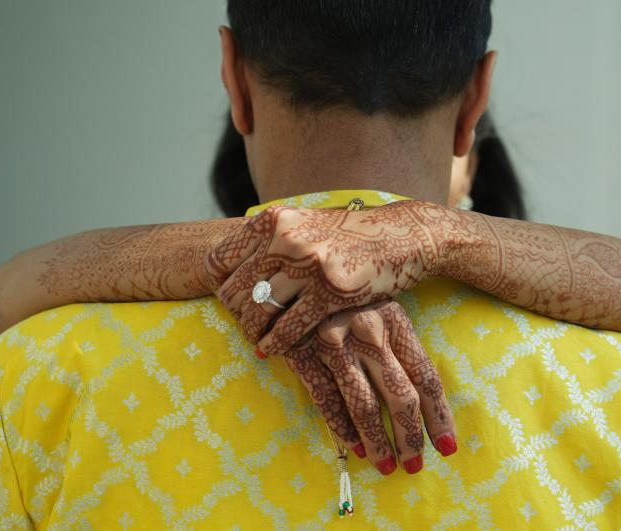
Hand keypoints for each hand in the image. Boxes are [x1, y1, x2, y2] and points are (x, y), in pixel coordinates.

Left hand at [206, 203, 439, 356]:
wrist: (401, 236)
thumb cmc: (349, 235)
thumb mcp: (304, 225)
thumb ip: (269, 240)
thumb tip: (226, 267)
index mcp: (273, 221)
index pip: (219, 262)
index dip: (219, 287)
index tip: (230, 301)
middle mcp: (286, 238)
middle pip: (234, 290)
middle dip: (235, 314)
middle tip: (245, 326)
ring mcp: (308, 264)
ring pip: (258, 310)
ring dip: (253, 332)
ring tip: (257, 341)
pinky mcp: (330, 291)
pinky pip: (289, 326)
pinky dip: (275, 343)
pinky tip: (271, 351)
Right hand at [285, 300, 456, 473]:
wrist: (292, 274)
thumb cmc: (344, 297)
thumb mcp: (378, 308)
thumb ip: (398, 346)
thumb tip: (422, 401)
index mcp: (394, 319)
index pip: (425, 376)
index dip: (438, 415)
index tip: (447, 446)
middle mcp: (368, 330)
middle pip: (399, 395)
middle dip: (410, 436)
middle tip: (414, 465)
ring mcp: (334, 342)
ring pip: (363, 404)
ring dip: (377, 442)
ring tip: (387, 466)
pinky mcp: (303, 352)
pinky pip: (327, 400)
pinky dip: (342, 428)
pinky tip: (354, 448)